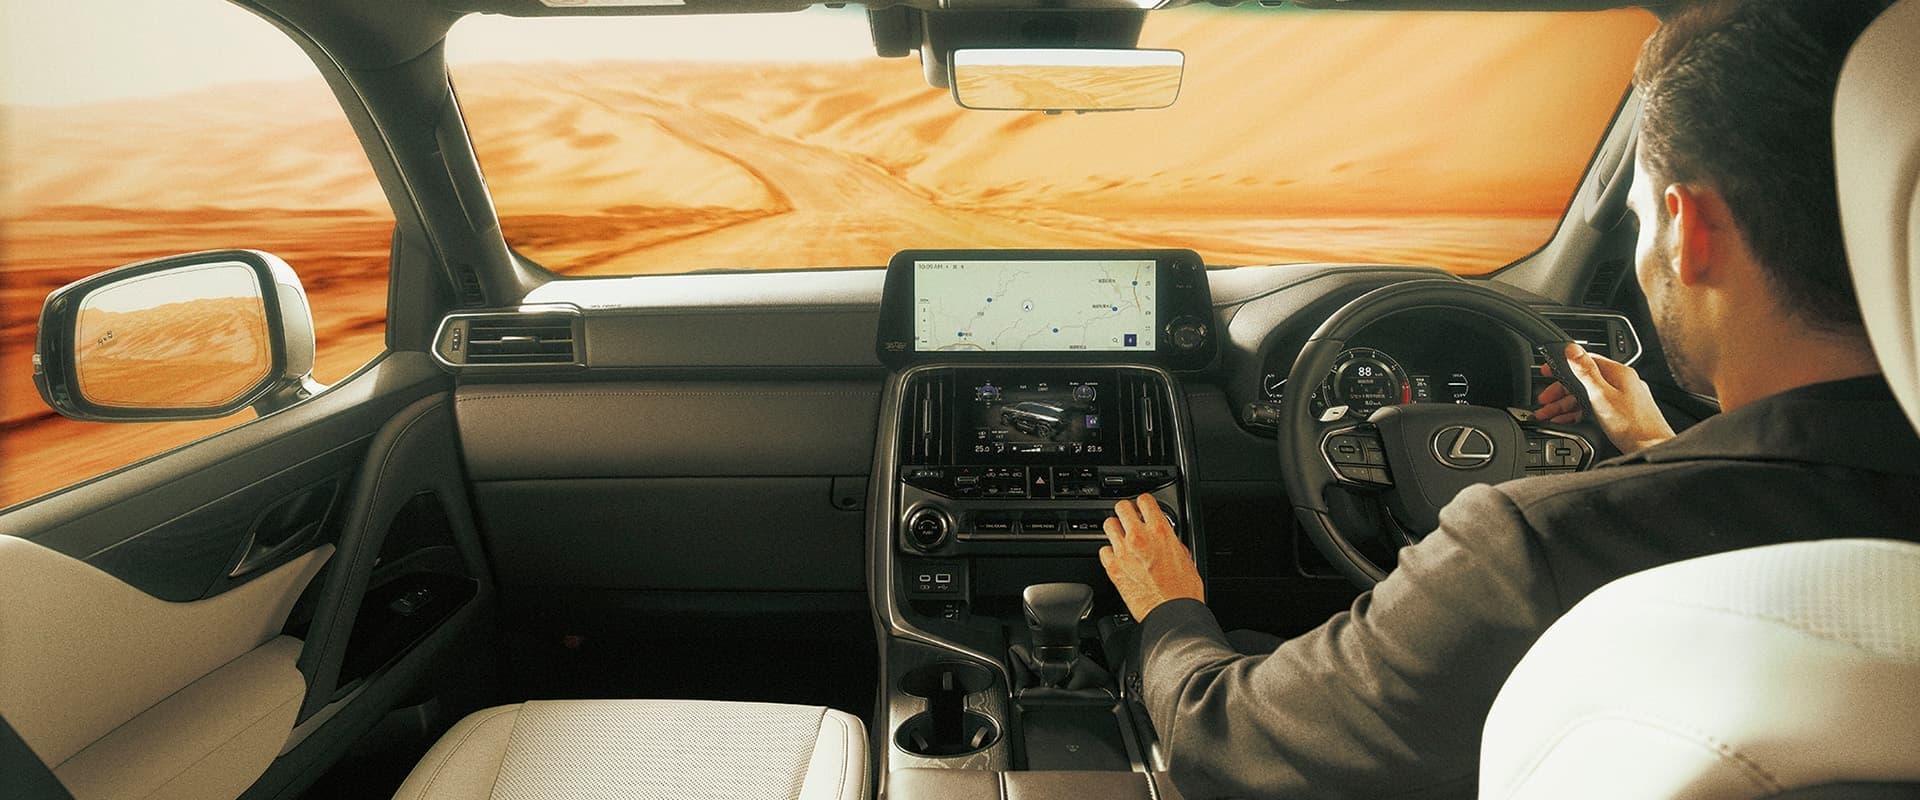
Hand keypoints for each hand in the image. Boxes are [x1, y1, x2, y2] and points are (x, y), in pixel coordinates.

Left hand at [1098, 494, 1204, 619]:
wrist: (1172, 612)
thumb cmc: (1183, 590)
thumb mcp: (1185, 556)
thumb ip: (1171, 541)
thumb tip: (1166, 539)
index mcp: (1160, 531)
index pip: (1144, 500)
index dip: (1143, 503)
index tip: (1143, 508)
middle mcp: (1139, 537)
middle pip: (1121, 507)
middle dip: (1126, 512)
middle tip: (1130, 519)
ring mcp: (1123, 552)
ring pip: (1108, 524)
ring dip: (1115, 529)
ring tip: (1122, 537)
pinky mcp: (1113, 568)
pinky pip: (1103, 550)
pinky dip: (1109, 552)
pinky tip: (1118, 557)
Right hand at [1535, 342, 1675, 454]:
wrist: (1651, 449)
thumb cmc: (1632, 426)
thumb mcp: (1602, 395)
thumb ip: (1586, 371)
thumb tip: (1572, 348)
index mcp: (1618, 373)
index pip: (1585, 361)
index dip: (1563, 366)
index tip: (1547, 371)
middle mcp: (1622, 382)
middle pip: (1584, 380)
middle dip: (1560, 391)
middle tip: (1544, 400)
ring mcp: (1622, 397)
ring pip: (1588, 395)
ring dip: (1566, 404)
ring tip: (1549, 414)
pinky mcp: (1621, 412)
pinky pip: (1595, 407)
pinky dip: (1579, 412)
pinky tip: (1567, 420)